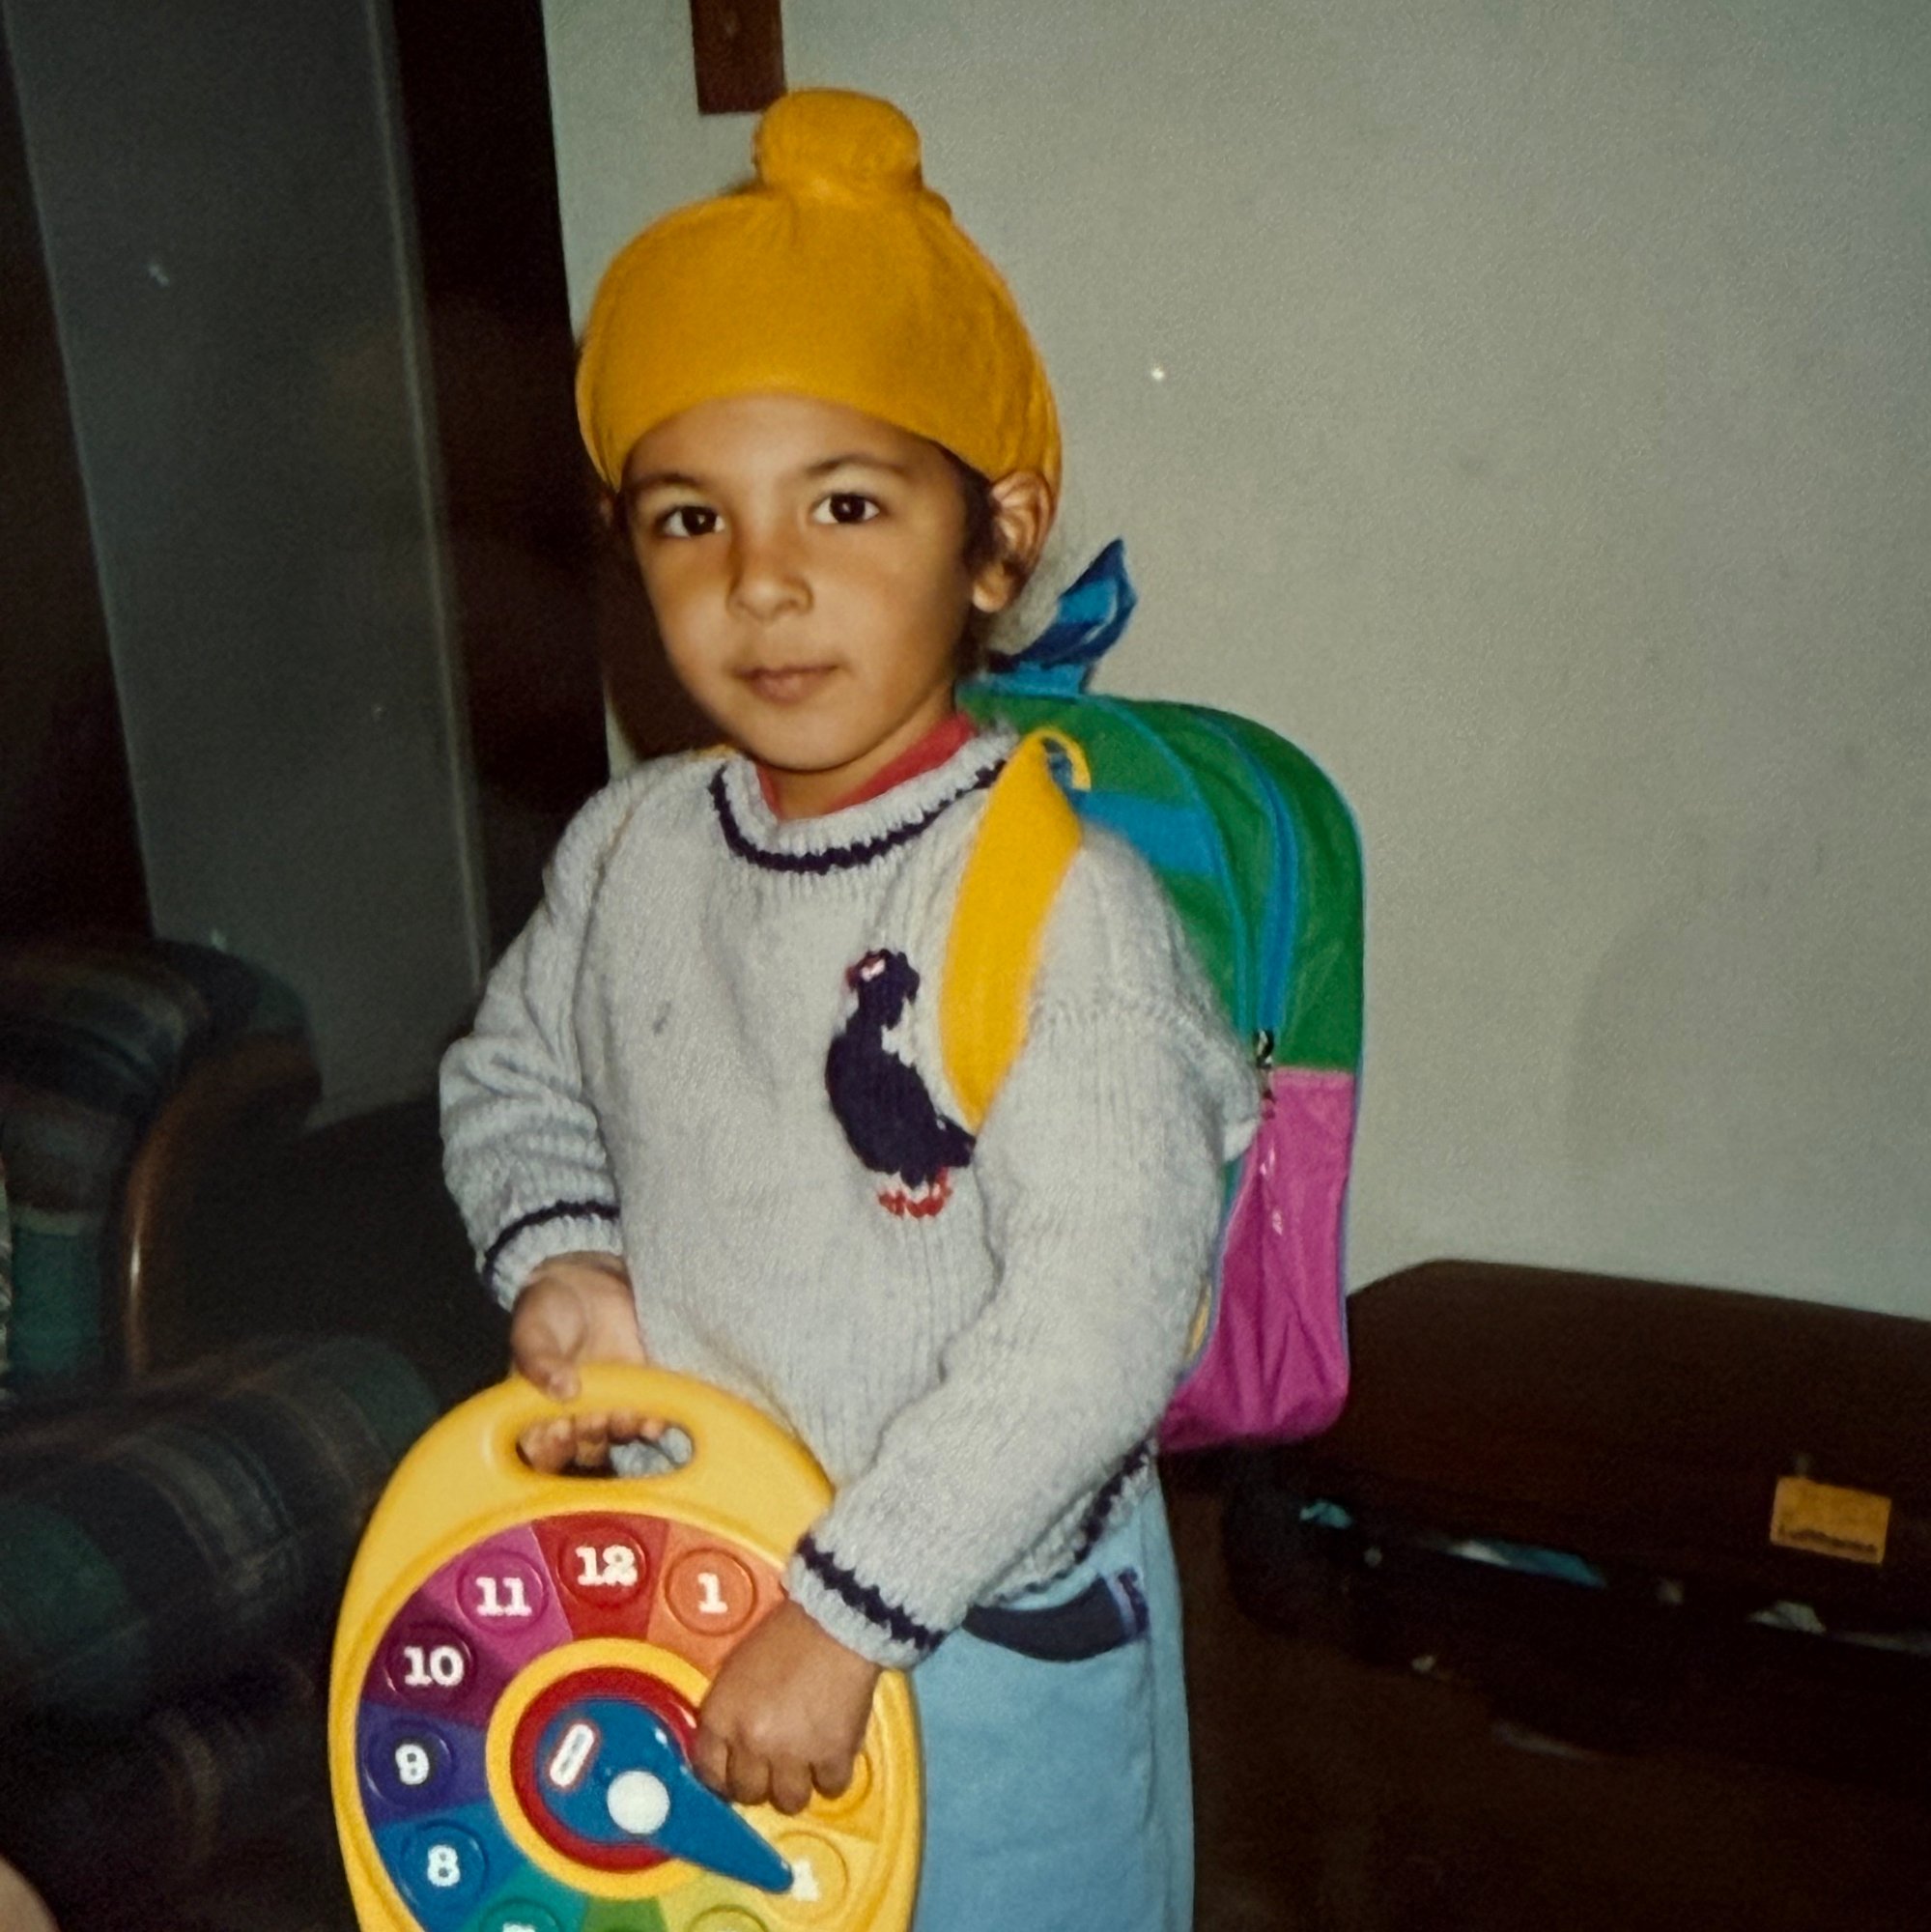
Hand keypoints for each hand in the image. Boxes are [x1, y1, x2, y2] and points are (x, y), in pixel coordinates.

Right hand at [509, 1253, 657, 1469]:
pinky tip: (654, 1419)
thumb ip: (538, 1360)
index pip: (541, 1450)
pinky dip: (653, 1423)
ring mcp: (611, 1406)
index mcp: (538, 1411)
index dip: (549, 1451)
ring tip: (622, 1411)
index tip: (558, 1433)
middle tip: (592, 1418)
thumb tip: (562, 1389)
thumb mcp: (533, 1330)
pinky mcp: (642, 1392)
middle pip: (583, 1449)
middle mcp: (575, 1417)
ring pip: (617, 1435)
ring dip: (621, 1428)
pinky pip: (649, 1419)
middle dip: (589, 1440)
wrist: (588, 1284)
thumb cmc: (548, 1311)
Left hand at [692, 1601, 881, 1815]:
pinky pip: (832, 1788)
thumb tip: (734, 1746)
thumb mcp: (738, 1669)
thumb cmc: (784, 1636)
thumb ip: (730, 1711)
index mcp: (721, 1718)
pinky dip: (834, 1773)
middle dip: (761, 1783)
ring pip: (789, 1801)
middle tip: (776, 1766)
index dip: (723, 1778)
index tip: (736, 1774)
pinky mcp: (833, 1755)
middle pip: (749, 1793)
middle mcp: (750, 1744)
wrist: (836, 1620)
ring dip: (798, 1785)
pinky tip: (835, 1752)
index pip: (709, 1772)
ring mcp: (792, 1755)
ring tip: (808, 1763)